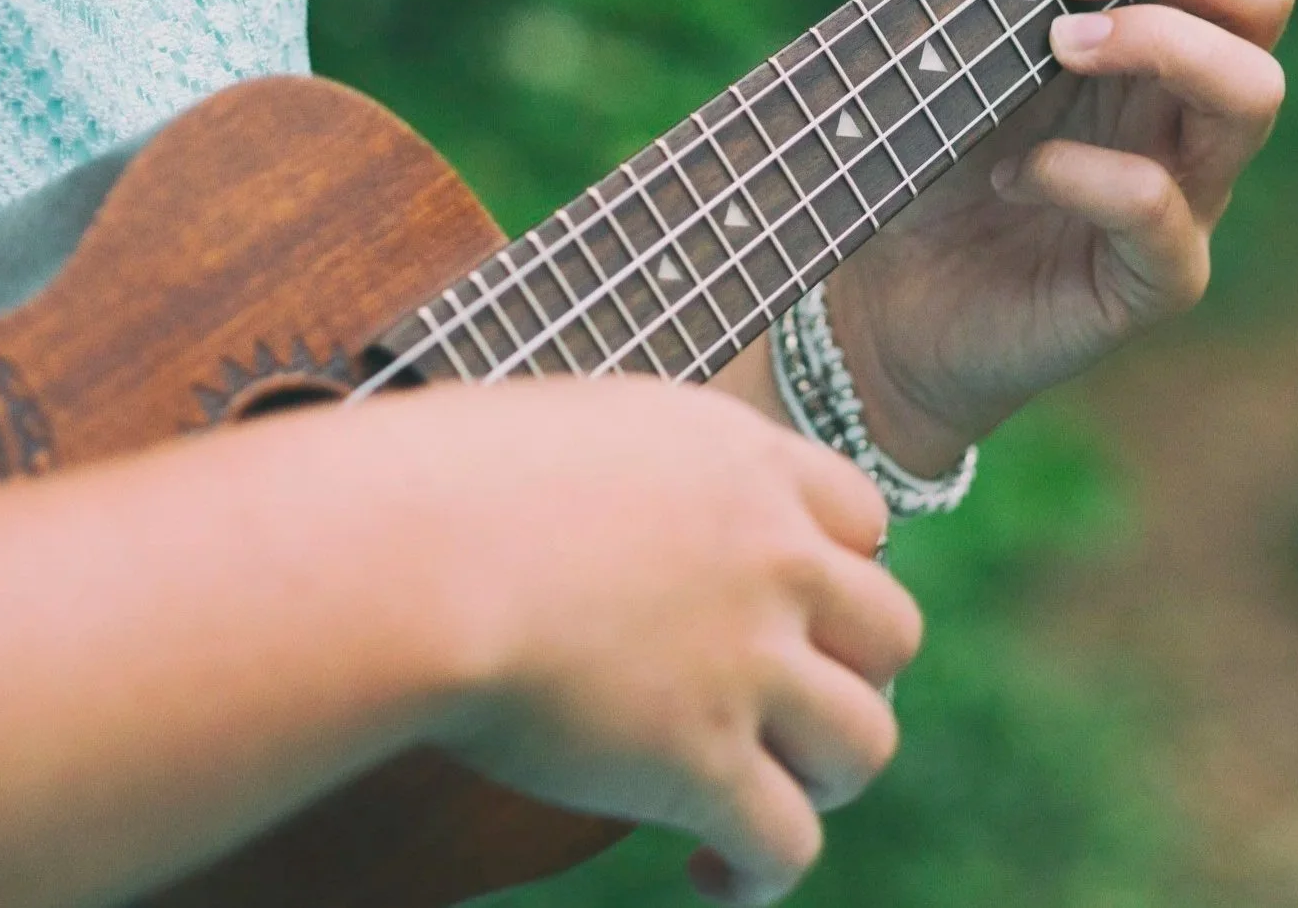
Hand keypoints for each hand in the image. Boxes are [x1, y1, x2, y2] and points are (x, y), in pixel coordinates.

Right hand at [419, 380, 921, 905]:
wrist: (407, 556)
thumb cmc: (437, 485)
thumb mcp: (569, 434)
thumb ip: (629, 476)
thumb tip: (602, 506)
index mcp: (740, 460)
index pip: (860, 516)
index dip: (835, 573)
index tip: (789, 613)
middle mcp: (771, 555)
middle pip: (890, 631)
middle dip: (850, 677)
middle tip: (785, 711)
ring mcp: (748, 659)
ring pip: (865, 741)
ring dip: (824, 779)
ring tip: (764, 798)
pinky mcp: (703, 759)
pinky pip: (786, 843)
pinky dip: (762, 873)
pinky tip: (718, 878)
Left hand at [826, 0, 1297, 472]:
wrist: (877, 295)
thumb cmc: (931, 149)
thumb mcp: (955, 14)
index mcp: (1161, 21)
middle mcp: (1190, 101)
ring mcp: (1186, 192)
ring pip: (1255, 95)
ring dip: (1160, 44)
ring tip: (1058, 45)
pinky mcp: (1148, 278)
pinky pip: (1166, 216)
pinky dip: (1091, 175)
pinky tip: (1016, 168)